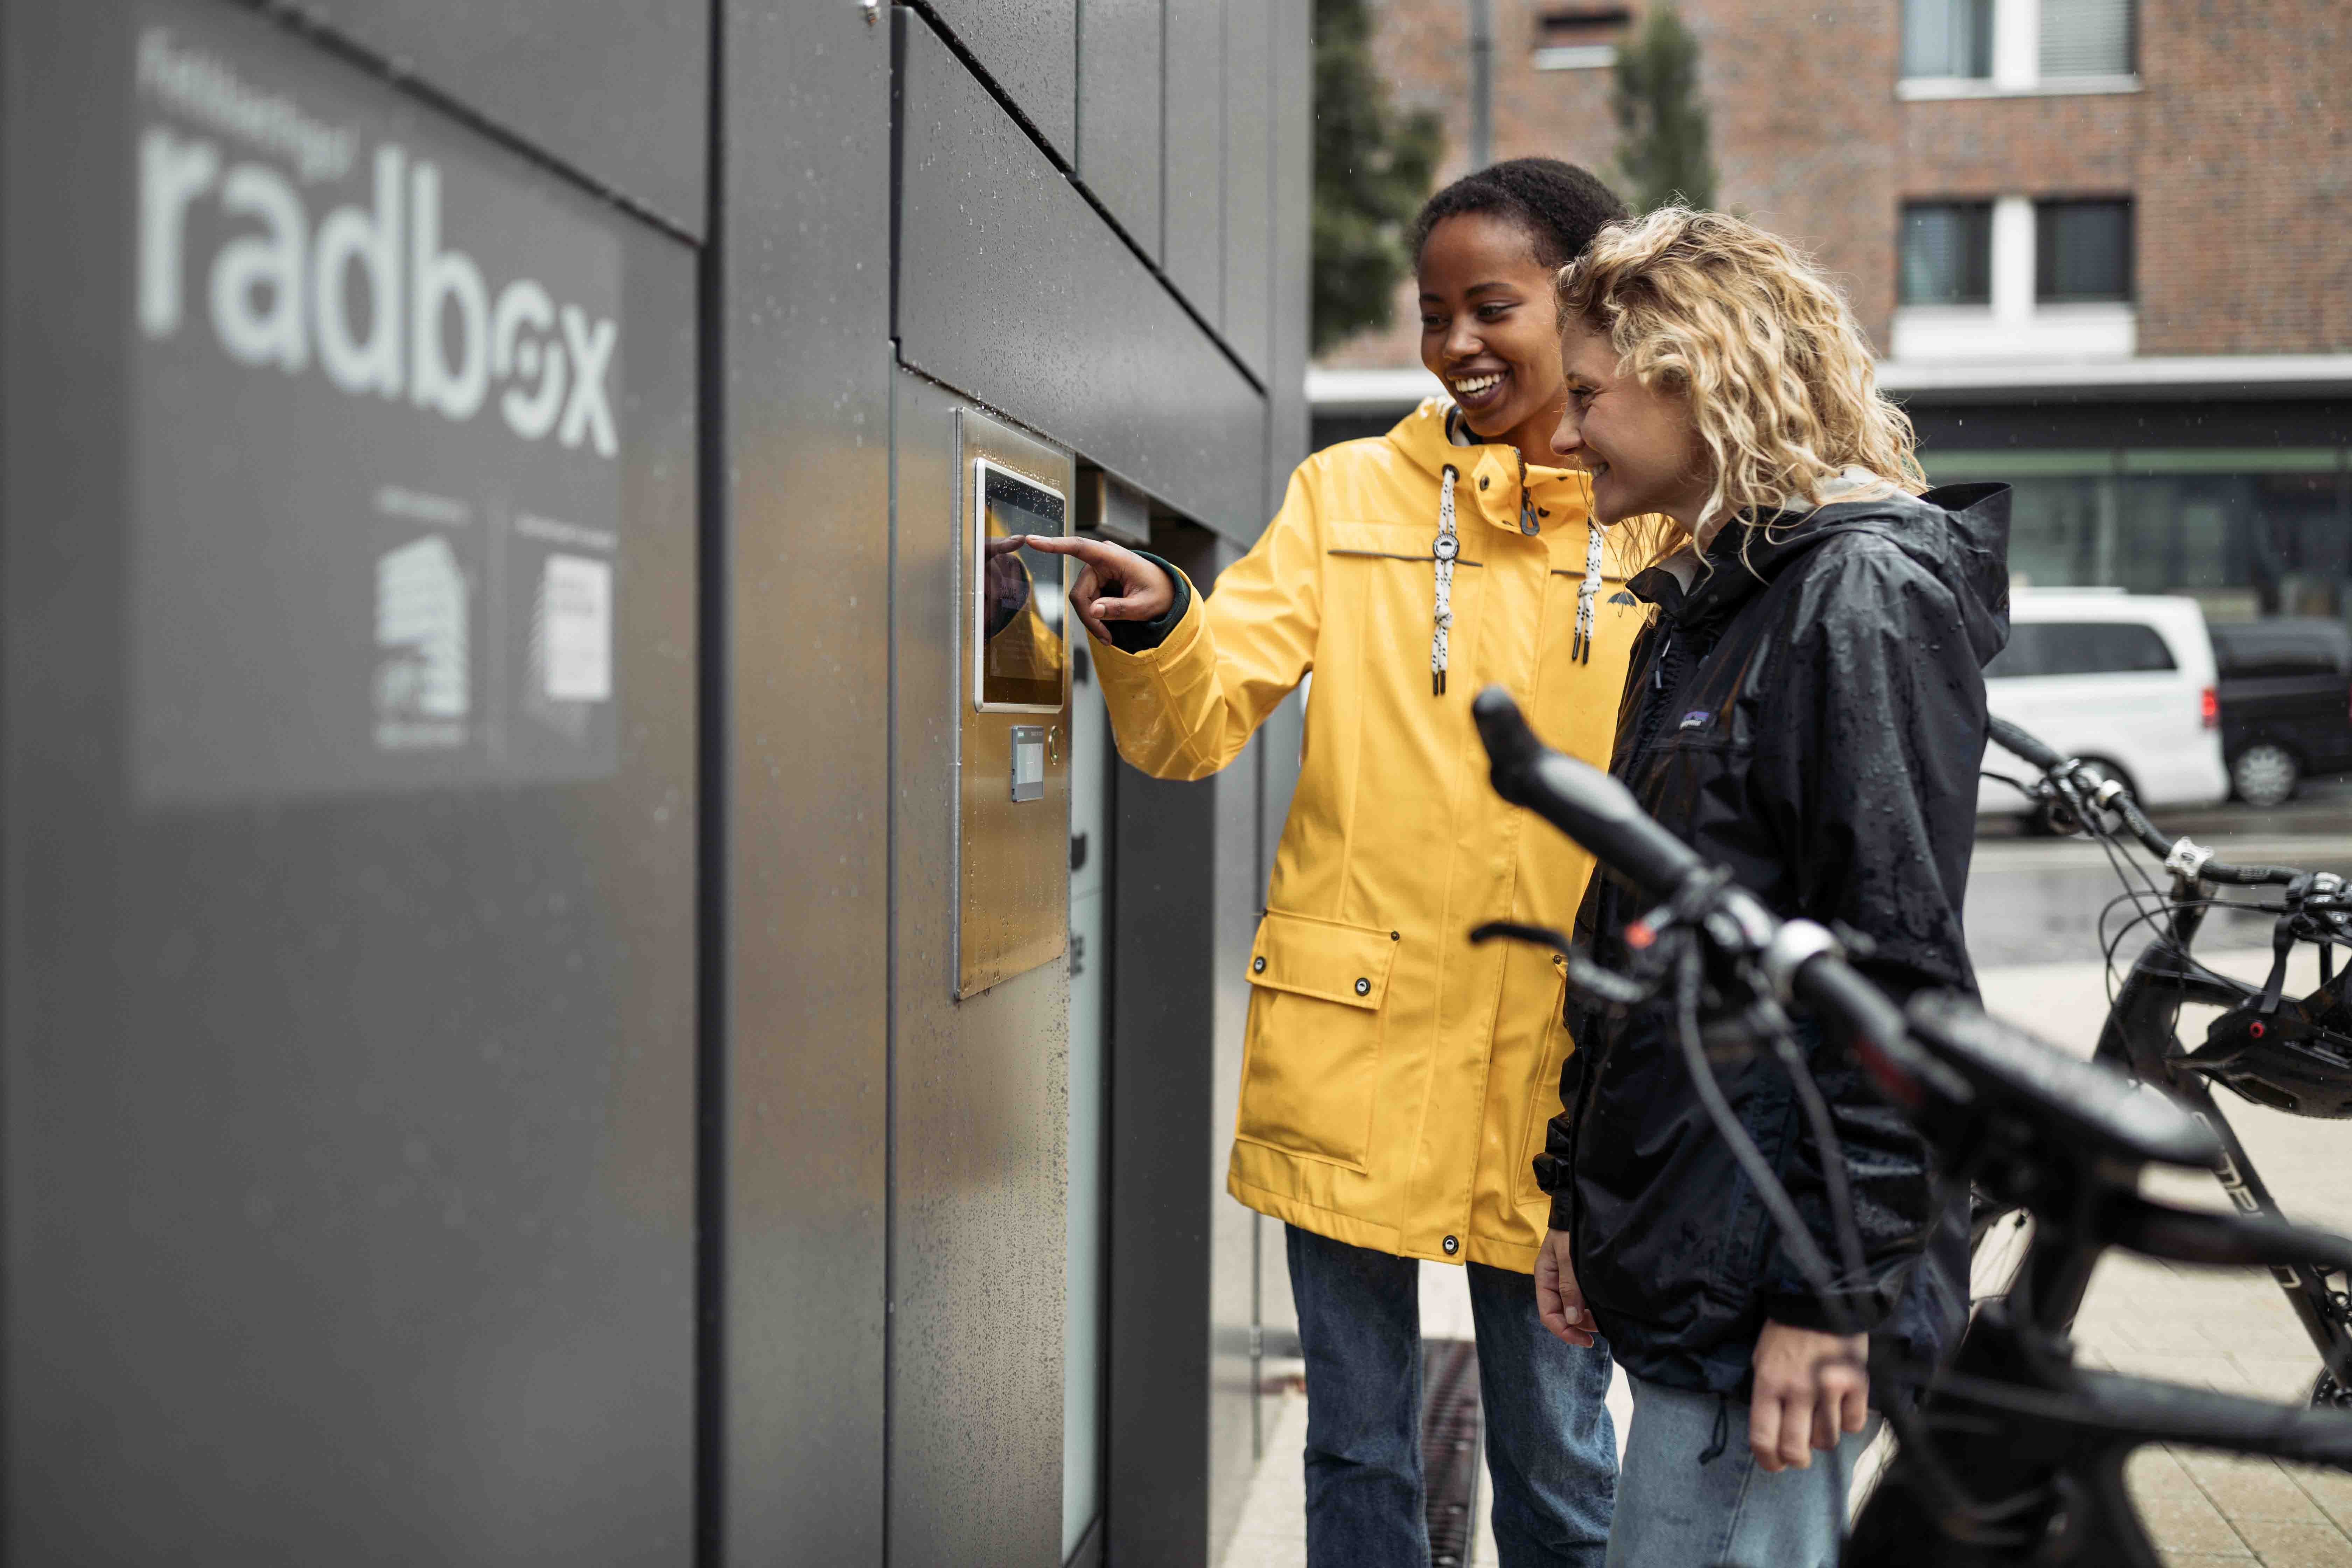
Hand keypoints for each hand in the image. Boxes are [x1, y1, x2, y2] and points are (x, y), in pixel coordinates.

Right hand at [1017, 534, 1174, 641]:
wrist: (1167, 592)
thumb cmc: (1160, 594)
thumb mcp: (1145, 606)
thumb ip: (1120, 609)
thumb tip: (1093, 610)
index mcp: (1113, 557)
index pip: (1079, 548)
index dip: (1054, 545)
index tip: (1031, 540)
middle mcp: (1101, 560)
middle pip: (1079, 593)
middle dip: (1090, 618)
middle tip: (1107, 639)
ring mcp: (1097, 571)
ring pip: (1081, 600)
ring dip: (1093, 620)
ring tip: (1110, 636)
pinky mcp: (1096, 582)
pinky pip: (1087, 602)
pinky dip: (1096, 618)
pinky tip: (1108, 628)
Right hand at [1534, 1229, 1595, 1347]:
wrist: (1577, 1208)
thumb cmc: (1569, 1229)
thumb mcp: (1567, 1256)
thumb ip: (1569, 1287)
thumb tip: (1571, 1319)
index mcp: (1544, 1279)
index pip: (1548, 1314)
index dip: (1564, 1331)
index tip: (1586, 1340)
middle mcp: (1554, 1284)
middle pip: (1561, 1315)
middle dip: (1578, 1326)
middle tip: (1600, 1330)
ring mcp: (1566, 1281)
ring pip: (1572, 1310)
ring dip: (1586, 1319)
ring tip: (1604, 1319)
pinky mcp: (1578, 1278)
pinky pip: (1582, 1299)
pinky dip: (1591, 1308)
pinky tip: (1603, 1308)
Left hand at [1748, 1321, 1867, 1472]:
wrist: (1819, 1299)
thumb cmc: (1785, 1333)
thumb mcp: (1762, 1361)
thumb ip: (1767, 1397)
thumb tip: (1773, 1435)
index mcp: (1769, 1384)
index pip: (1763, 1439)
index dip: (1768, 1461)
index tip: (1774, 1464)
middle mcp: (1798, 1390)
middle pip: (1796, 1450)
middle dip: (1796, 1459)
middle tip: (1798, 1453)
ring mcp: (1830, 1388)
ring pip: (1827, 1441)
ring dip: (1822, 1436)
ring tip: (1819, 1416)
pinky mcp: (1857, 1384)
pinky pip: (1853, 1424)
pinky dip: (1847, 1421)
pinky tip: (1841, 1405)